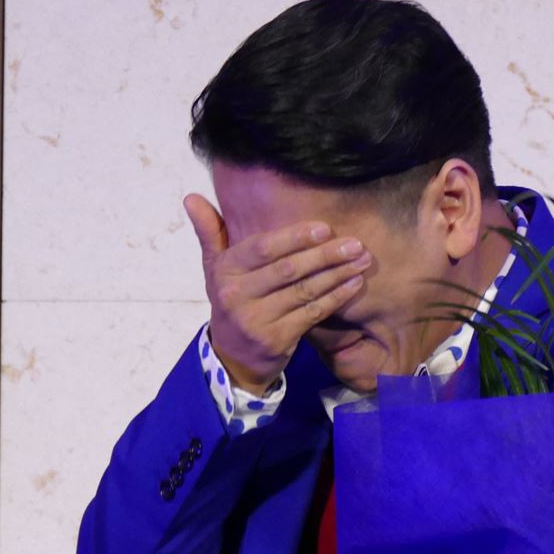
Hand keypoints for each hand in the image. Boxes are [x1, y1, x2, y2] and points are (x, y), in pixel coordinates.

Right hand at [184, 193, 371, 395]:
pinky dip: (337, 298)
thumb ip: (210, 232)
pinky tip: (355, 283)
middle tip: (355, 244)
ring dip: (337, 274)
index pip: (263, 249)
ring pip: (304, 291)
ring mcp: (257, 320)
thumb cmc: (232, 300)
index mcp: (225, 271)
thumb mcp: (215, 268)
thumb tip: (191, 197)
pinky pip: (313, 313)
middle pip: (288, 270)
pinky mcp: (277, 340)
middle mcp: (238, 295)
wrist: (233, 356)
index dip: (295, 238)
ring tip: (362, 260)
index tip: (325, 228)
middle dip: (325, 255)